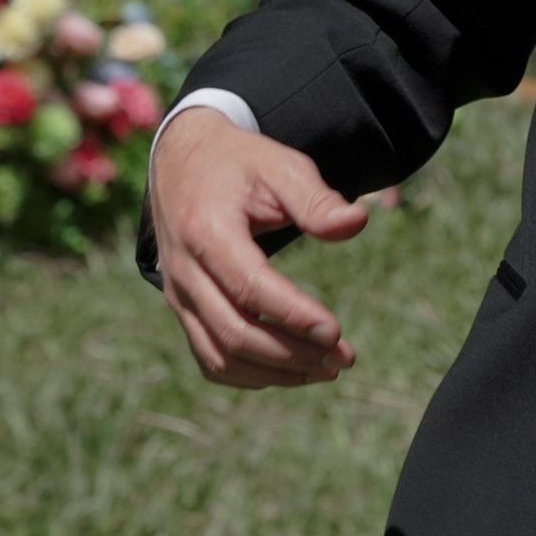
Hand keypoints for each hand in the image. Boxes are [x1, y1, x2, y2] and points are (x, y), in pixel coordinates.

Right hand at [147, 110, 368, 388]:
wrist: (182, 160)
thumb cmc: (239, 163)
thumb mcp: (280, 166)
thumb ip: (316, 199)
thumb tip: (357, 222)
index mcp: (206, 231)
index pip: (249, 286)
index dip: (292, 314)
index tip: (336, 331)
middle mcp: (184, 271)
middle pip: (234, 332)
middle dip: (293, 353)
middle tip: (343, 358)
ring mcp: (178, 296)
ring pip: (221, 355)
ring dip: (276, 372)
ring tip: (327, 369)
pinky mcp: (183, 309)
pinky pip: (210, 358)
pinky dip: (250, 375)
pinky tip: (292, 371)